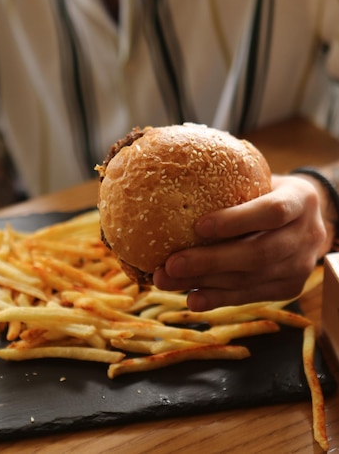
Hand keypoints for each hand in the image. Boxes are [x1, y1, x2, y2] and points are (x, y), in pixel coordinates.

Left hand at [153, 175, 327, 310]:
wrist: (303, 217)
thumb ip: (230, 181)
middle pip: (259, 254)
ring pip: (250, 280)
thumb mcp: (258, 177)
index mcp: (301, 199)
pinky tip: (192, 299)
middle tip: (171, 263)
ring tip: (167, 280)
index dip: (236, 221)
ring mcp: (300, 266)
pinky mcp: (289, 289)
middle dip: (211, 261)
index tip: (198, 226)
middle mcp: (307, 235)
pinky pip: (250, 296)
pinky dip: (218, 298)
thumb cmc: (266, 189)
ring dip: (205, 283)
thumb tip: (172, 175)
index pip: (273, 211)